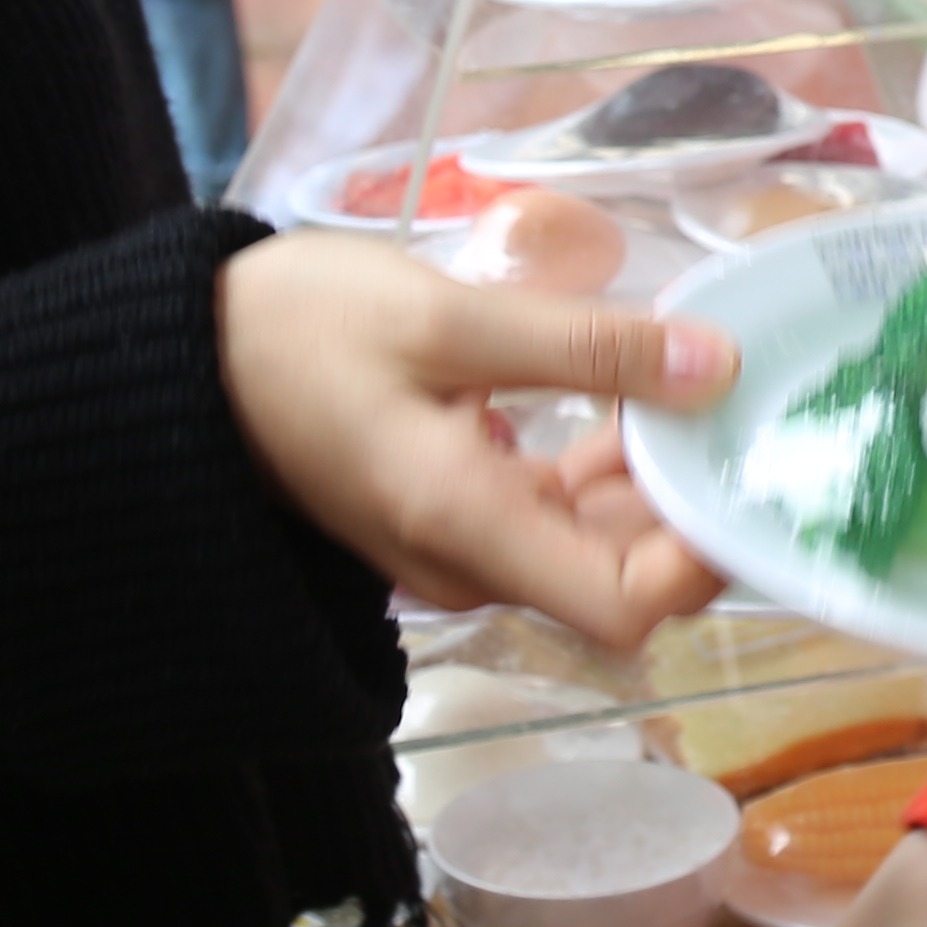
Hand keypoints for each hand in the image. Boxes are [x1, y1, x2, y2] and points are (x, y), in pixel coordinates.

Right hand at [215, 232, 736, 653]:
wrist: (170, 358)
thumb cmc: (292, 331)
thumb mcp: (447, 319)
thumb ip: (588, 344)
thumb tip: (717, 364)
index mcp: (467, 529)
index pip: (625, 606)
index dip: (701, 553)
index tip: (750, 463)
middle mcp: (469, 564)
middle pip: (620, 574)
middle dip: (691, 501)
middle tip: (756, 402)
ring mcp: (456, 545)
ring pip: (589, 538)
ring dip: (650, 475)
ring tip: (708, 382)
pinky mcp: (445, 512)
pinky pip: (548, 510)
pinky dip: (599, 463)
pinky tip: (633, 388)